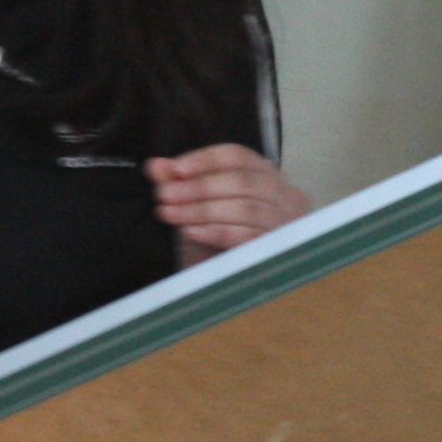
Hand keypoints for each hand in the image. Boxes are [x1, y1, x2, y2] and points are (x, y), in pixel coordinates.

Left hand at [150, 145, 309, 257]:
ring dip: (202, 210)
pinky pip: (247, 235)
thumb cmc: (216, 242)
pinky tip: (192, 232)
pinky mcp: (280, 249)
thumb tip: (155, 165)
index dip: (205, 160)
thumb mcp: (195, 209)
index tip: (175, 169)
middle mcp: (285, 195)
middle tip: (164, 194)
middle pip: (242, 181)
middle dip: (199, 187)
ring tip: (171, 214)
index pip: (238, 157)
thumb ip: (179, 184)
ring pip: (244, 208)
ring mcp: (287, 222)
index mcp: (265, 176)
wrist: (229, 284)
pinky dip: (216, 231)